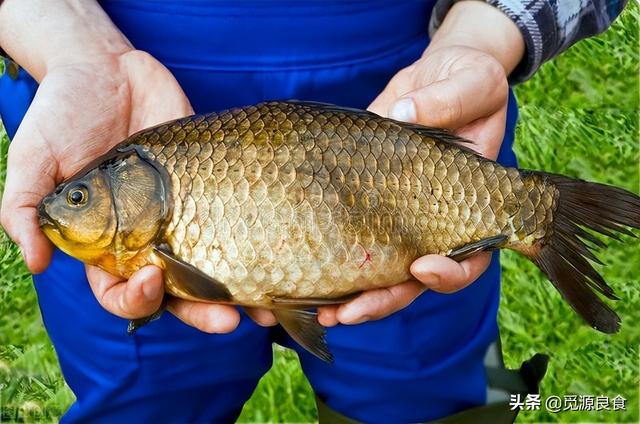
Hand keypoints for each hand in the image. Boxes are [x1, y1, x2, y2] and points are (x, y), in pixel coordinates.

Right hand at [0, 46, 249, 332]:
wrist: (106, 68)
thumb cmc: (62, 112)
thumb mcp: (33, 157)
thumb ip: (23, 207)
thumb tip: (34, 260)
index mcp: (105, 244)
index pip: (121, 291)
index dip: (136, 299)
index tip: (151, 279)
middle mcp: (149, 237)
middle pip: (178, 292)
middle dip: (202, 312)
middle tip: (228, 320)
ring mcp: (185, 213)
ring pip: (215, 266)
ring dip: (241, 292)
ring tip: (267, 307)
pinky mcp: (212, 187)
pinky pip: (237, 220)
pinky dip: (259, 242)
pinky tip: (281, 255)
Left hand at [317, 1, 523, 325]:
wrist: (436, 79)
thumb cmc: (468, 81)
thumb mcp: (470, 82)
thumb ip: (448, 101)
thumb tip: (405, 113)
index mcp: (467, 208)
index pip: (467, 257)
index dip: (449, 273)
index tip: (424, 268)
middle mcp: (427, 222)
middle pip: (409, 280)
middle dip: (379, 300)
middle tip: (346, 314)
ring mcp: (391, 215)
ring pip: (373, 268)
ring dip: (344, 293)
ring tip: (311, 308)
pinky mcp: (359, 198)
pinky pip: (342, 234)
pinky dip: (322, 256)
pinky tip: (293, 269)